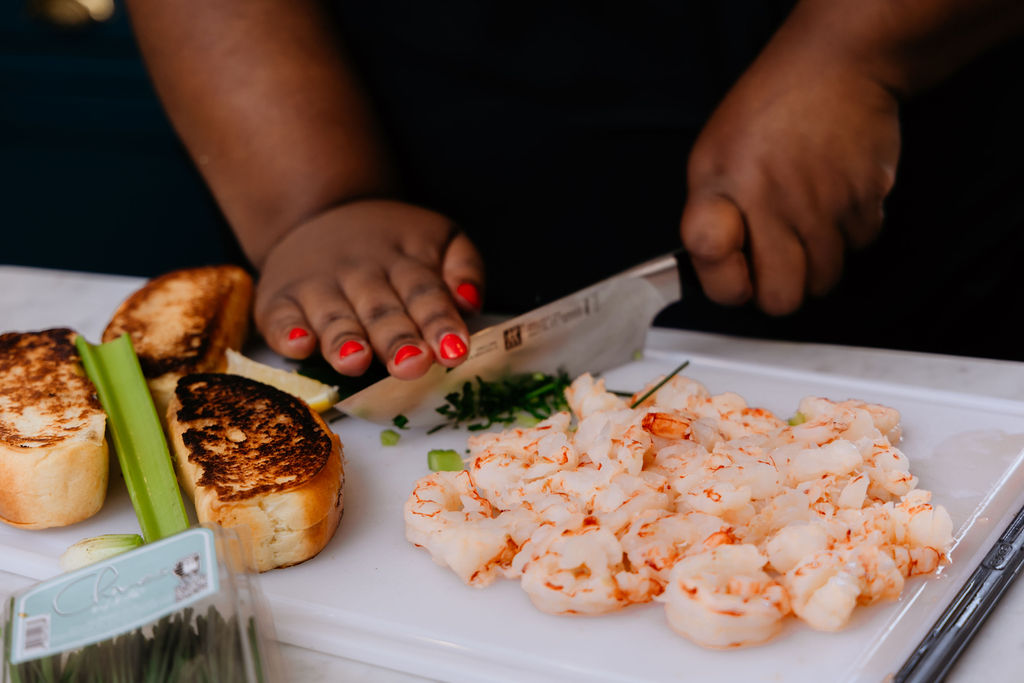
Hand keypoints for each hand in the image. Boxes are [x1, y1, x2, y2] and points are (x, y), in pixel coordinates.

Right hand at [253, 199, 484, 378]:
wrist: (321, 210)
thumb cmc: (392, 244)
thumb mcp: (439, 238)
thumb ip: (463, 265)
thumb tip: (471, 301)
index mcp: (405, 260)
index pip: (425, 293)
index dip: (439, 322)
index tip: (455, 351)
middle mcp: (361, 274)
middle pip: (381, 310)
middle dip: (397, 339)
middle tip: (414, 365)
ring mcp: (318, 287)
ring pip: (333, 316)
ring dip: (345, 339)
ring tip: (358, 361)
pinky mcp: (279, 300)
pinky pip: (280, 318)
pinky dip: (287, 333)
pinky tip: (299, 346)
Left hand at [680, 36, 900, 314]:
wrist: (835, 66)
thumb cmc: (766, 114)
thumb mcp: (710, 162)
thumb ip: (708, 222)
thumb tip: (721, 275)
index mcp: (725, 191)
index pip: (723, 281)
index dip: (728, 286)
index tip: (735, 273)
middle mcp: (774, 203)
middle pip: (783, 301)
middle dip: (778, 287)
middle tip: (774, 255)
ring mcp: (826, 204)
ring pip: (825, 280)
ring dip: (815, 261)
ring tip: (804, 219)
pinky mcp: (868, 199)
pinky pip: (859, 246)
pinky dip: (848, 233)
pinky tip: (833, 199)